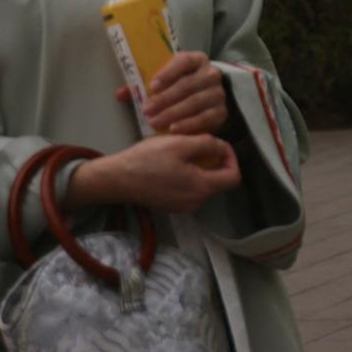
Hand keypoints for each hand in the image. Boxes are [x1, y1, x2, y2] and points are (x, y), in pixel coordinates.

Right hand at [68, 134, 241, 214]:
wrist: (117, 179)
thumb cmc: (147, 160)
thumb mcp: (180, 144)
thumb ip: (207, 144)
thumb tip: (222, 148)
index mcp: (202, 188)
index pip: (234, 177)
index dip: (232, 158)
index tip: (218, 145)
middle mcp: (196, 202)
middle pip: (219, 182)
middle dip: (214, 161)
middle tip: (197, 144)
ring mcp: (183, 207)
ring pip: (204, 185)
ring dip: (200, 168)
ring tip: (182, 152)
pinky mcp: (171, 206)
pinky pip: (190, 190)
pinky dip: (188, 176)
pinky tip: (172, 164)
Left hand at [128, 50, 228, 135]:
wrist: (206, 100)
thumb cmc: (179, 87)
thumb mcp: (164, 81)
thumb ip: (142, 86)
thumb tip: (119, 94)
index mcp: (196, 60)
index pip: (183, 61)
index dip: (168, 73)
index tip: (152, 86)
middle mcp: (210, 74)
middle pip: (187, 85)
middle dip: (165, 99)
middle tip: (147, 110)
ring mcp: (218, 93)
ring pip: (195, 102)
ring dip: (173, 114)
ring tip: (155, 122)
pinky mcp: (221, 112)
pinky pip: (205, 119)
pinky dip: (189, 125)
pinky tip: (174, 130)